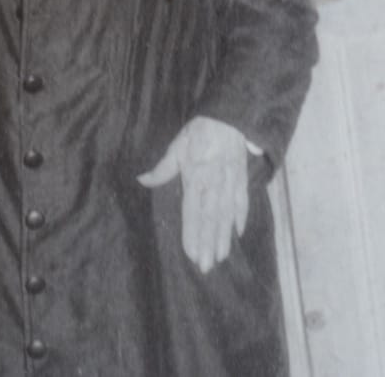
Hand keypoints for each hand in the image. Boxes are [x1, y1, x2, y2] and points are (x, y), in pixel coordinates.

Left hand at [137, 116, 249, 273]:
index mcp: (196, 177)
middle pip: (211, 219)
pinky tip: (238, 234)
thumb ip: (162, 168)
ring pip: (227, 215)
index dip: (192, 234)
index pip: (193, 212)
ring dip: (224, 237)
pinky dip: (241, 218)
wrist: (228, 118)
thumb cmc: (199, 133)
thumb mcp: (177, 147)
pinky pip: (242, 202)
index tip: (191, 253)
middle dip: (208, 244)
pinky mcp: (242, 178)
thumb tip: (142, 180)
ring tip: (221, 257)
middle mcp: (214, 184)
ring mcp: (230, 183)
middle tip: (206, 266)